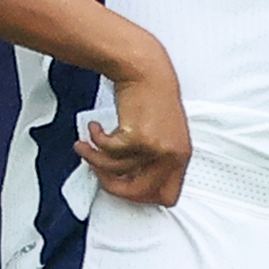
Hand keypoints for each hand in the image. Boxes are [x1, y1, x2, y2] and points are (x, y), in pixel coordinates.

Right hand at [78, 50, 189, 205]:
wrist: (146, 71)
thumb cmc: (153, 97)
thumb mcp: (165, 133)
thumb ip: (157, 159)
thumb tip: (135, 181)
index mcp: (181, 156)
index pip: (169, 196)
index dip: (144, 197)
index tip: (125, 184)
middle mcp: (171, 155)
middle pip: (140, 192)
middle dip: (114, 186)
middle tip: (100, 173)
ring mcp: (155, 147)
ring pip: (116, 170)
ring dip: (94, 159)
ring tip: (86, 146)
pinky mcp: (137, 137)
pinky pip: (107, 151)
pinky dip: (94, 141)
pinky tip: (94, 129)